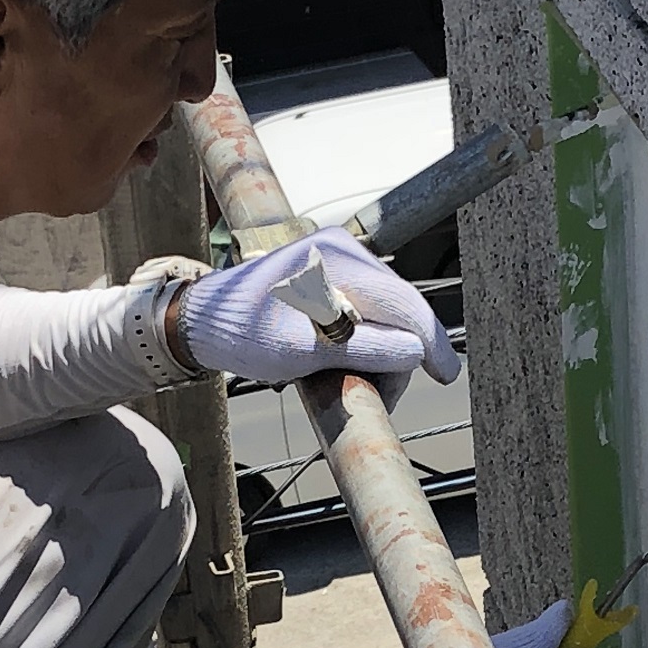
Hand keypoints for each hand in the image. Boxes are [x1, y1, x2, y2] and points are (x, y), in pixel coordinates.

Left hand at [176, 227, 461, 389]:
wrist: (201, 320)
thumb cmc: (242, 335)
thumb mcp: (304, 352)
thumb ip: (364, 349)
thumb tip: (414, 352)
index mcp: (337, 262)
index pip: (403, 303)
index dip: (431, 343)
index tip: (447, 375)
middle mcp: (342, 251)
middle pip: (397, 307)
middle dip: (400, 354)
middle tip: (383, 397)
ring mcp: (336, 258)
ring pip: (383, 310)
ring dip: (382, 350)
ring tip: (360, 384)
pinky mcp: (329, 272)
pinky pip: (365, 307)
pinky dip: (366, 338)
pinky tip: (349, 363)